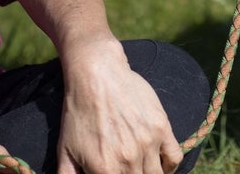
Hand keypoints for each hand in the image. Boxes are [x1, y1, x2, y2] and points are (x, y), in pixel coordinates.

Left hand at [56, 41, 181, 173]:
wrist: (96, 74)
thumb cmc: (78, 112)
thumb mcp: (64, 150)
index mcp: (104, 170)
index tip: (116, 172)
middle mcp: (128, 160)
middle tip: (127, 168)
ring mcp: (147, 143)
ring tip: (141, 169)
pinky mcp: (161, 127)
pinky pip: (174, 158)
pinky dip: (170, 166)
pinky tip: (159, 164)